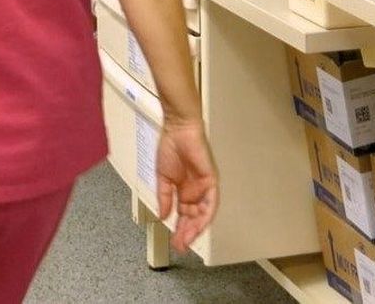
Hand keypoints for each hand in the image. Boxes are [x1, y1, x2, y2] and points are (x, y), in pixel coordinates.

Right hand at [156, 119, 218, 252]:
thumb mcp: (162, 178)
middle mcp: (195, 191)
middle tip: (180, 245)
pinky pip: (212, 202)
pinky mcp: (211, 180)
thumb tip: (162, 215)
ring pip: (203, 214)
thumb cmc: (170, 147)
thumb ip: (164, 198)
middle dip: (187, 233)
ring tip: (187, 240)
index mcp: (183, 191)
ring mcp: (204, 187)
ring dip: (196, 228)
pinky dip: (206, 214)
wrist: (178, 129)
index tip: (174, 241)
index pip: (183, 216)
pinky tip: (198, 224)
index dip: (179, 229)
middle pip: (193, 218)